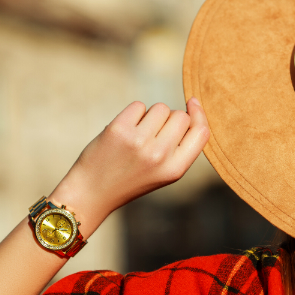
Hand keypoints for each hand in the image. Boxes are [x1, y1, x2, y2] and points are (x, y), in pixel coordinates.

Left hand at [49, 97, 209, 236]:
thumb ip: (182, 146)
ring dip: (151, 116)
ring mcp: (139, 142)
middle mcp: (160, 155)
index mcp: (175, 169)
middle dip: (170, 119)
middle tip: (153, 135)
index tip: (192, 102)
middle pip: (180, 116)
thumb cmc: (133, 178)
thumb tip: (193, 105)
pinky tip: (124, 132)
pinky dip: (133, 114)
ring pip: (160, 108)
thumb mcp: (165, 172)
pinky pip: (139, 106)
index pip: (201, 132)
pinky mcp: (119, 130)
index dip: (199, 114)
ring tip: (138, 135)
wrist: (93, 192)